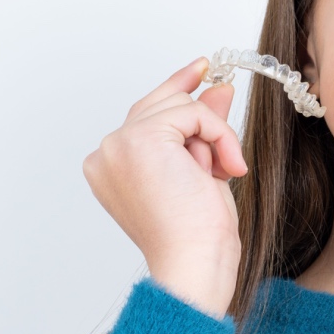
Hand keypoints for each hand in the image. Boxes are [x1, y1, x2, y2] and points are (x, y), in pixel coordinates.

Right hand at [82, 57, 248, 315]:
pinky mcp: (140, 139)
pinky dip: (219, 135)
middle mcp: (105, 153)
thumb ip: (202, 129)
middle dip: (201, 117)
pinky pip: (193, 113)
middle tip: (226, 112)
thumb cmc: (198, 236)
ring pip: (179, 107)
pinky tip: (227, 167)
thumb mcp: (203, 171)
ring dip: (214, 135)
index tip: (200, 70)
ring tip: (226, 171)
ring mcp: (118, 144)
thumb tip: (218, 88)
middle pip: (159, 105)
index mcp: (110, 166)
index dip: (174, 90)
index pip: (143, 116)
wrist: (195, 262)